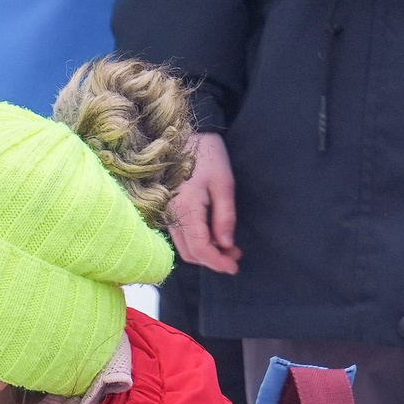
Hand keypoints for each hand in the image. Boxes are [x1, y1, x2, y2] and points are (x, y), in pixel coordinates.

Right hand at [168, 133, 242, 274]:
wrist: (181, 136)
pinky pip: (181, 237)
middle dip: (213, 260)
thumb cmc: (205, 155)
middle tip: (235, 255)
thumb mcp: (223, 182)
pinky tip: (213, 235)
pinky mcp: (168, 211)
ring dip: (206, 253)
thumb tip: (226, 244)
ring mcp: (168, 215)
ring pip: (184, 247)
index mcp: (187, 210)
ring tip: (228, 246)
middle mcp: (172, 217)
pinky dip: (197, 242)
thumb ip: (225, 216)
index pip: (201, 249)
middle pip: (190, 254)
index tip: (235, 267)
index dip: (218, 262)